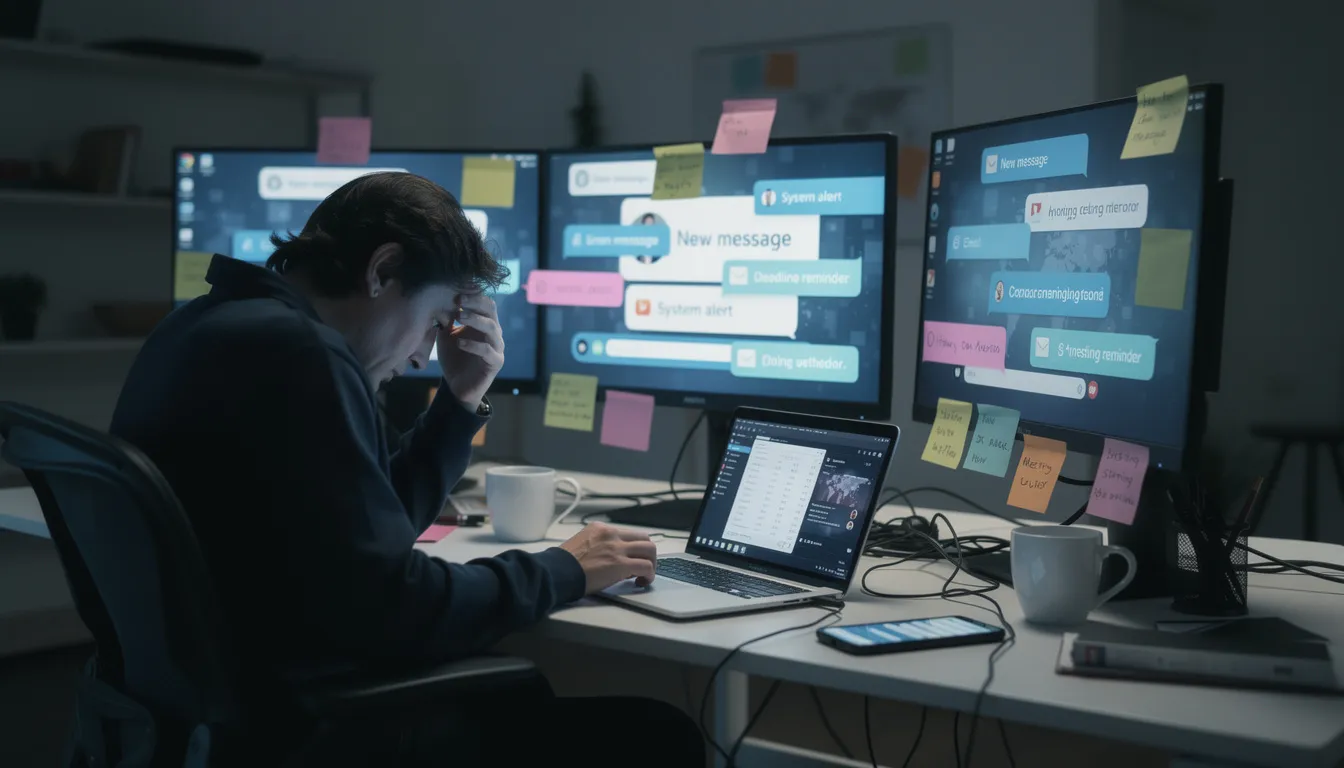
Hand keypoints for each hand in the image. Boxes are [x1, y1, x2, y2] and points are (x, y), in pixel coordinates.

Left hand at [438, 293, 502, 410]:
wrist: (457, 386)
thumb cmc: (454, 357)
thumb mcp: (446, 335)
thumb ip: (447, 320)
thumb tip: (439, 299)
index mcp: (484, 323)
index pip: (484, 302)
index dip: (472, 294)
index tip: (455, 291)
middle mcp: (494, 332)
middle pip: (491, 310)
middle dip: (475, 302)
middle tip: (459, 299)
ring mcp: (497, 347)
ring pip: (492, 328)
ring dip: (475, 319)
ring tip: (458, 316)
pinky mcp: (496, 363)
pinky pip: (488, 351)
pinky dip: (473, 345)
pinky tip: (459, 343)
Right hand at [559, 522, 657, 593]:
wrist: (556, 572)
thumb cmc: (563, 564)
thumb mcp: (581, 544)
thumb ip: (599, 546)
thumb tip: (612, 559)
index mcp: (600, 528)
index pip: (627, 534)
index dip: (633, 548)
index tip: (630, 559)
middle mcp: (611, 534)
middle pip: (644, 538)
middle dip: (647, 553)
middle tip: (644, 566)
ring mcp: (617, 548)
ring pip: (649, 549)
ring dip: (651, 563)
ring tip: (645, 575)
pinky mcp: (620, 564)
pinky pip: (646, 566)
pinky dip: (650, 575)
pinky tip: (643, 582)